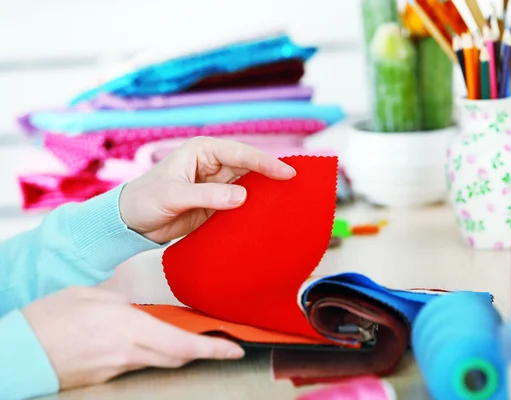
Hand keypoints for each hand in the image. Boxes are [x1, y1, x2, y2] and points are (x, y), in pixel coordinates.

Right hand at [22, 287, 244, 389]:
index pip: (182, 345)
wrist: (18, 351)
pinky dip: (154, 354)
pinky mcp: (106, 377)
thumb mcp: (93, 296)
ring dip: (179, 351)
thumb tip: (143, 298)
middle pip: (177, 357)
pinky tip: (152, 341)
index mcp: (129, 330)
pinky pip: (140, 366)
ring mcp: (117, 369)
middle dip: (202, 351)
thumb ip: (124, 299)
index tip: (236, 349)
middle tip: (221, 340)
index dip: (213, 349)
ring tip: (192, 337)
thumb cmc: (51, 318)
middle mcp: (128, 354)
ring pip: (161, 362)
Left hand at [119, 137, 295, 243]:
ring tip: (288, 200)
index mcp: (202, 151)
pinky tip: (268, 214)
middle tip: (296, 185)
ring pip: (248, 186)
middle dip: (270, 176)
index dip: (265, 162)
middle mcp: (213, 164)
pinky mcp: (217, 204)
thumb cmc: (146, 200)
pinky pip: (241, 205)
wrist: (131, 223)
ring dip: (264, 193)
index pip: (240, 153)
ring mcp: (216, 185)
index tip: (287, 172)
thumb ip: (208, 196)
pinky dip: (254, 209)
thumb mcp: (174, 195)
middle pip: (249, 167)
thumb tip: (243, 196)